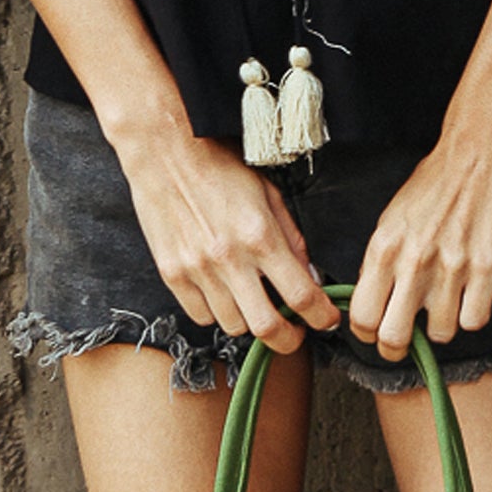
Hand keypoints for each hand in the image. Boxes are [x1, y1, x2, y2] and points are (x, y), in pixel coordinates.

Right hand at [119, 131, 341, 356]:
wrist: (165, 151)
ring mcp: (198, 270)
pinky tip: (223, 293)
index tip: (326, 320)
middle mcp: (230, 259)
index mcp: (260, 235)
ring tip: (255, 302)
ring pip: (234, 326)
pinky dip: (218, 312)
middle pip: (267, 328)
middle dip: (289, 340)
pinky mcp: (172, 275)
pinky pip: (201, 316)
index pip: (301, 295)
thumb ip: (291, 237)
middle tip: (295, 333)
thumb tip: (310, 275)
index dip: (321, 317)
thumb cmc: (219, 165)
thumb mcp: (268, 192)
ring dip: (251, 321)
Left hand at [348, 127, 491, 363]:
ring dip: (440, 324)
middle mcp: (414, 262)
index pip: (362, 317)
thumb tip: (370, 302)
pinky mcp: (488, 269)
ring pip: (440, 334)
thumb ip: (379, 262)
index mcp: (384, 247)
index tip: (376, 331)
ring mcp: (453, 268)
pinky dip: (472, 313)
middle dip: (396, 347)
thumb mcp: (391, 219)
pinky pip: (475, 321)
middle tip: (404, 339)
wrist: (478, 153)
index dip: (367, 334)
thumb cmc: (433, 183)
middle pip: (394, 339)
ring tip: (444, 302)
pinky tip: (470, 294)